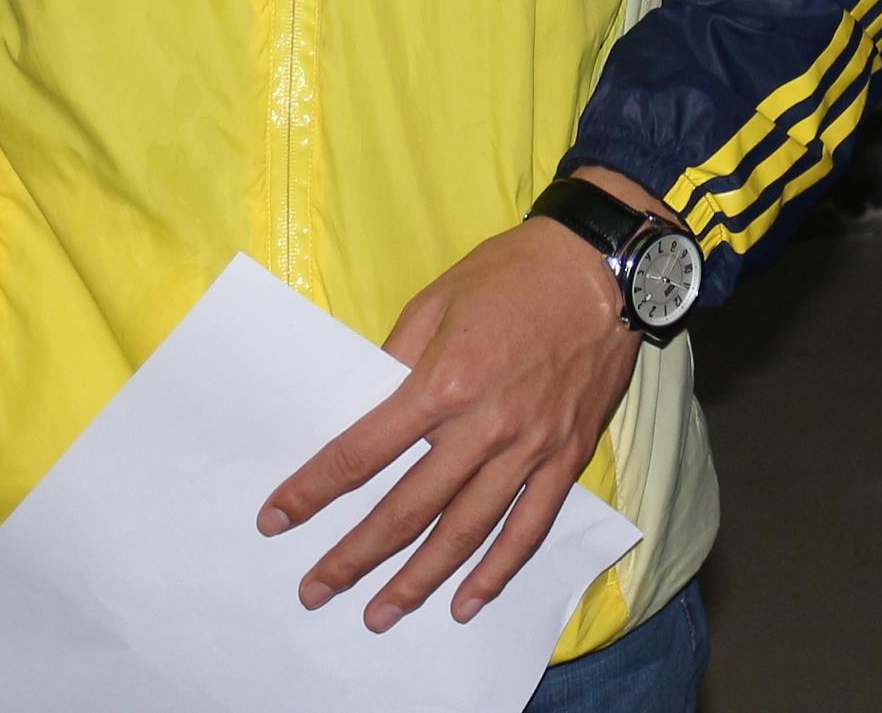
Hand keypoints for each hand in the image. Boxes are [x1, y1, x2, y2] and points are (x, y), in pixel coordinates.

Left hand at [258, 171, 660, 629]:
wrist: (605, 266)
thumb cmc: (514, 273)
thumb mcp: (438, 299)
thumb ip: (398, 357)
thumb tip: (367, 405)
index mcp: (442, 382)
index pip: (362, 452)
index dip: (314, 490)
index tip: (277, 519)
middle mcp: (483, 426)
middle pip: (407, 508)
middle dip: (355, 556)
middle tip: (316, 590)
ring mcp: (528, 448)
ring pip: (465, 531)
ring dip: (419, 579)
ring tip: (381, 614)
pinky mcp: (566, 457)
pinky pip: (529, 527)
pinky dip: (498, 571)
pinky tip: (466, 602)